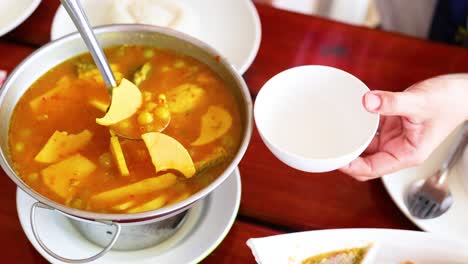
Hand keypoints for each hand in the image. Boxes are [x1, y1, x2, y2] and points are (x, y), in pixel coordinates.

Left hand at [340, 74, 467, 180]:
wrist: (461, 92)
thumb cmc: (448, 101)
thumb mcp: (418, 102)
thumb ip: (392, 102)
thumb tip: (367, 102)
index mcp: (406, 154)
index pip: (370, 169)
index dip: (350, 167)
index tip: (333, 160)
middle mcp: (398, 150)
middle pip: (364, 163)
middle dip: (346, 158)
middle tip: (326, 148)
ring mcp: (394, 139)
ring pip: (365, 147)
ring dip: (351, 143)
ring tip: (331, 136)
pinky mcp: (392, 126)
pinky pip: (370, 130)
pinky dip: (359, 127)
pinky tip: (347, 120)